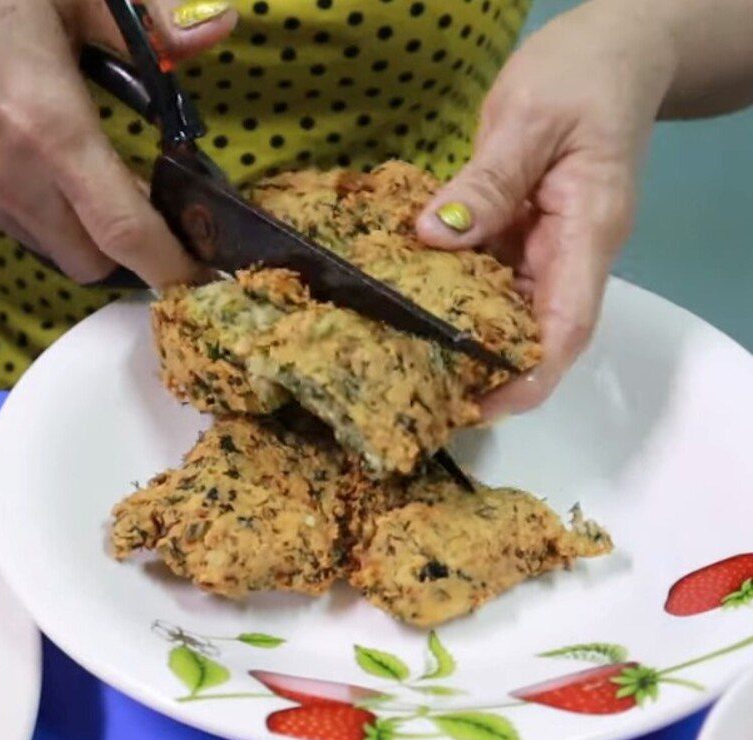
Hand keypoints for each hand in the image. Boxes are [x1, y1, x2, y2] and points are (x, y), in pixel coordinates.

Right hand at [0, 0, 235, 286]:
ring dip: (70, 227)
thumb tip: (220, 27)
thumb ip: (149, 23)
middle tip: (134, 207)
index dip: (170, 266)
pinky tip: (15, 154)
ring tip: (65, 170)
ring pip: (44, 246)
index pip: (126, 231)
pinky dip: (24, 205)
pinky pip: (1, 223)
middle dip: (123, 250)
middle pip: (90, 262)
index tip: (200, 278)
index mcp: (52, 128)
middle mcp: (8, 176)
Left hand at [416, 0, 675, 419]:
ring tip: (408, 359)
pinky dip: (456, 296)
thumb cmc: (580, 76)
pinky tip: (414, 303)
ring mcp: (549, 249)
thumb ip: (487, 181)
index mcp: (587, 234)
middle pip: (536, 334)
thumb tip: (433, 235)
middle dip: (488, 371)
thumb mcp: (528, 120)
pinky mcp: (524, 236)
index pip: (566, 328)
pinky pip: (490, 278)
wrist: (610, 56)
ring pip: (509, 311)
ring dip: (467, 339)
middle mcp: (571, 256)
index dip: (527, 376)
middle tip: (421, 391)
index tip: (480, 405)